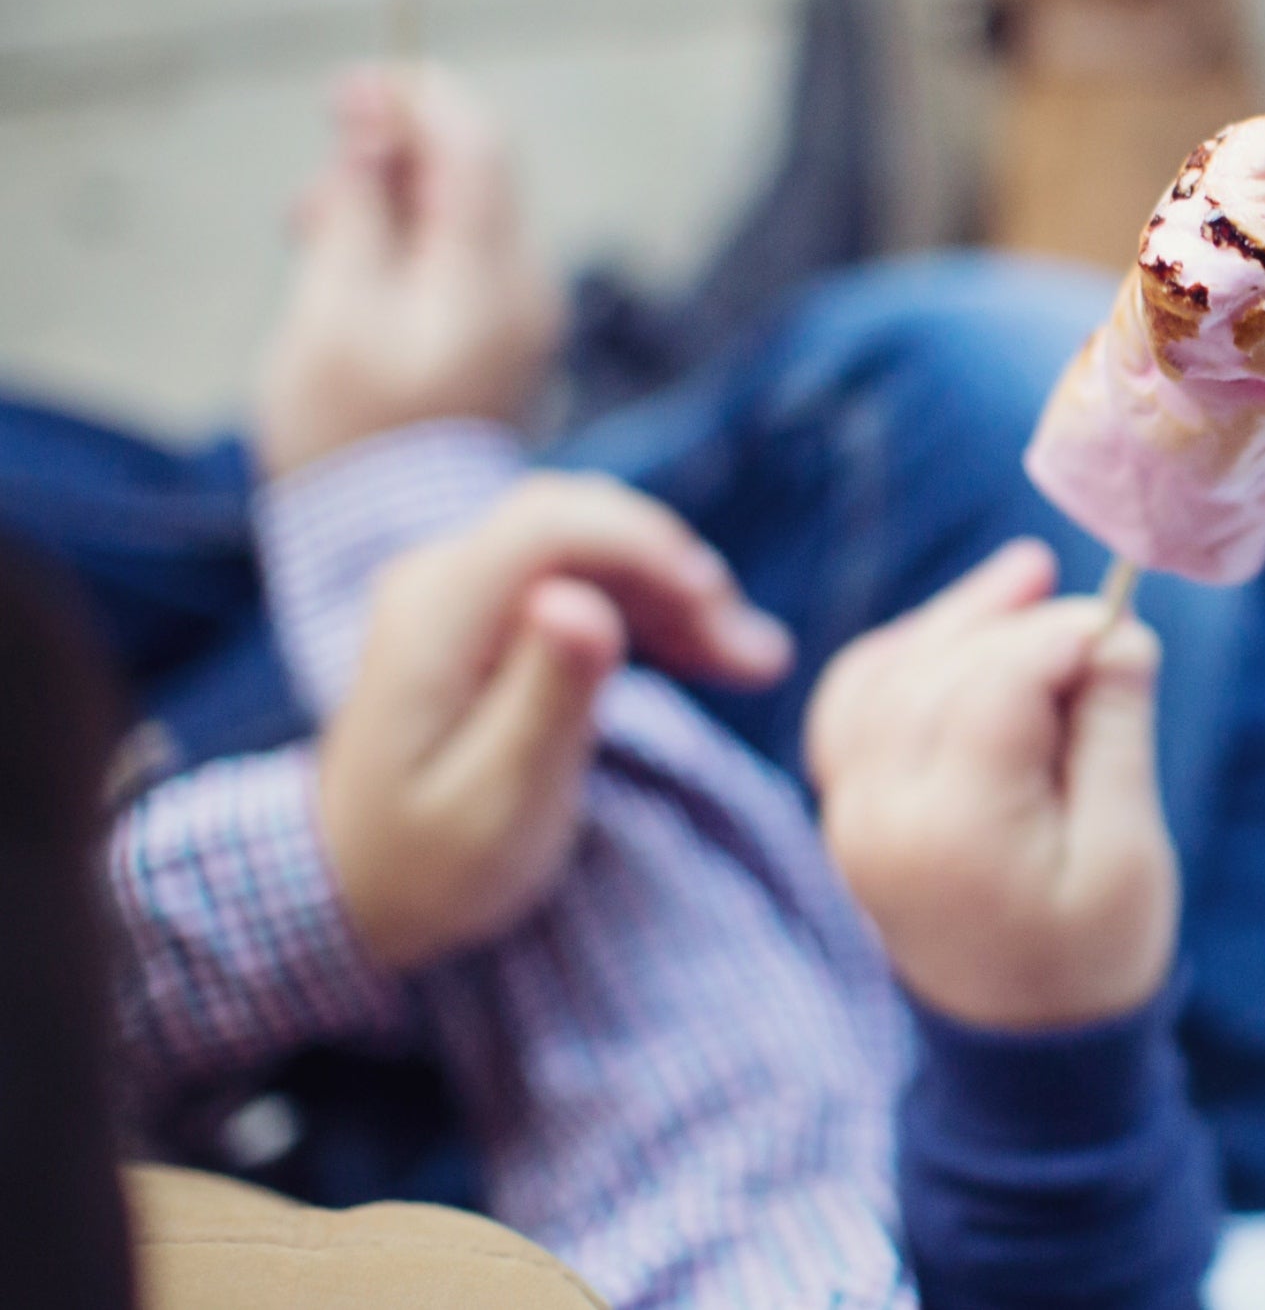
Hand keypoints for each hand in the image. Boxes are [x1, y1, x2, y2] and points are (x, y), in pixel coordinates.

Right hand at [257, 66, 558, 477]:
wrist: (395, 541)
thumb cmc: (351, 432)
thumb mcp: (332, 311)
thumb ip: (359, 212)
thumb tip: (374, 130)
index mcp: (492, 276)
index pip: (477, 144)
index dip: (413, 99)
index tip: (345, 92)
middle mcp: (528, 287)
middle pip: (475, 173)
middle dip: (393, 157)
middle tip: (311, 197)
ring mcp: (523, 317)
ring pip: (464, 216)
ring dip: (390, 204)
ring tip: (312, 237)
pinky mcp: (504, 342)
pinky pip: (463, 263)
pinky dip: (408, 249)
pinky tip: (349, 275)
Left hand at [319, 473, 791, 971]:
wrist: (361, 891)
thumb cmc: (433, 866)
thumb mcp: (499, 801)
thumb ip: (544, 697)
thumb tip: (580, 600)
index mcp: (434, 618)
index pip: (550, 525)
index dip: (647, 546)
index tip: (720, 607)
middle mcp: (441, 582)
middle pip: (579, 522)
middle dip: (676, 570)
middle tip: (752, 654)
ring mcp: (463, 592)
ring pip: (594, 548)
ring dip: (678, 593)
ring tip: (755, 663)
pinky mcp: (492, 615)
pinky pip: (586, 581)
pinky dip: (655, 610)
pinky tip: (715, 656)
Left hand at [807, 539, 1174, 1032]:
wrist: (1026, 1048)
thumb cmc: (1094, 955)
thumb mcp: (1128, 852)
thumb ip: (1112, 734)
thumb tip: (1114, 632)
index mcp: (954, 829)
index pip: (997, 682)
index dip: (1064, 638)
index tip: (1127, 634)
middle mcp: (880, 813)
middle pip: (937, 668)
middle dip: (1016, 623)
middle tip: (1092, 603)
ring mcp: (851, 814)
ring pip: (884, 674)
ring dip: (955, 623)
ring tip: (1025, 580)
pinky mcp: (850, 812)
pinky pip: (854, 707)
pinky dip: (903, 658)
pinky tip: (958, 637)